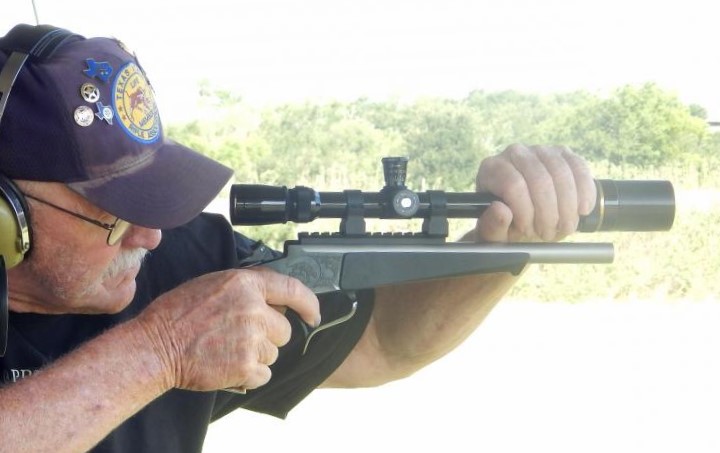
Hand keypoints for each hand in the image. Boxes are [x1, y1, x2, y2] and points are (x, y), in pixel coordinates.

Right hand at [135, 268, 319, 391]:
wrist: (155, 347)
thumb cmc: (177, 315)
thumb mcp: (213, 284)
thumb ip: (246, 288)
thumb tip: (274, 297)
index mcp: (246, 284)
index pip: (293, 288)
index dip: (309, 303)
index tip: (313, 314)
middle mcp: (254, 309)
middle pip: (284, 330)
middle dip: (267, 336)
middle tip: (239, 337)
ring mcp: (252, 338)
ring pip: (273, 353)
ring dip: (256, 356)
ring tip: (226, 350)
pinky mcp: (246, 366)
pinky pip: (263, 374)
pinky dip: (249, 375)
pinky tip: (227, 365)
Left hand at [474, 144, 596, 242]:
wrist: (526, 218)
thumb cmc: (506, 225)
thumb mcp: (494, 234)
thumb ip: (492, 226)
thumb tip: (501, 210)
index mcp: (491, 169)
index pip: (514, 185)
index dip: (526, 212)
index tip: (529, 231)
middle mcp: (515, 153)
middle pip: (540, 180)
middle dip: (549, 213)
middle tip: (548, 234)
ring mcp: (540, 150)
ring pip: (562, 174)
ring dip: (567, 207)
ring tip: (563, 227)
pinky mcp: (563, 153)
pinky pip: (579, 168)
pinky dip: (585, 192)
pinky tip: (582, 210)